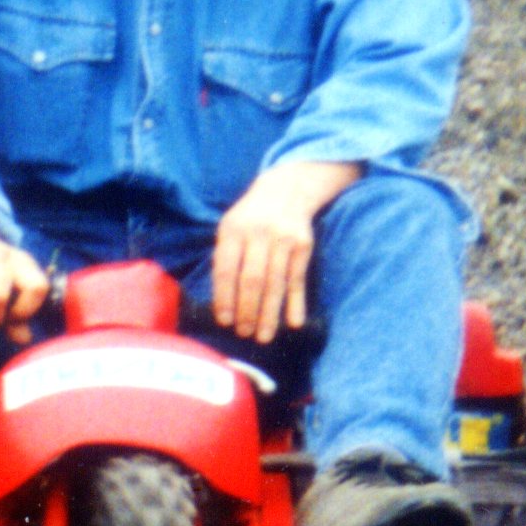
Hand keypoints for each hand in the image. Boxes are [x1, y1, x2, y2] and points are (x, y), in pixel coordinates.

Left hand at [212, 161, 359, 341]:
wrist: (286, 189)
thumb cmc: (250, 217)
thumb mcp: (230, 228)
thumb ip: (225, 258)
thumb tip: (222, 303)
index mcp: (234, 229)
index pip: (227, 270)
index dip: (225, 298)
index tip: (224, 322)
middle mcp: (259, 233)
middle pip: (253, 280)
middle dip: (247, 311)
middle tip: (244, 334)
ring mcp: (284, 238)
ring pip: (276, 283)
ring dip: (270, 314)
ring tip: (263, 337)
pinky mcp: (303, 245)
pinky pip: (298, 279)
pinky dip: (297, 303)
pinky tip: (294, 322)